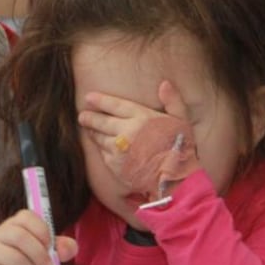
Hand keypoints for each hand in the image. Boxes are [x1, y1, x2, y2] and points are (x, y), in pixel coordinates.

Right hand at [0, 211, 77, 264]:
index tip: (50, 245)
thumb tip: (67, 248)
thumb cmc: (31, 261)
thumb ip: (62, 247)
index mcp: (15, 223)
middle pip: (19, 236)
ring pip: (16, 258)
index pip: (26, 217)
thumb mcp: (49, 252)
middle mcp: (0, 233)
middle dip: (39, 254)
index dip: (42, 231)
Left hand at [78, 81, 198, 199]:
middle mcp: (127, 132)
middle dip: (89, 117)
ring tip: (88, 128)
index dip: (100, 100)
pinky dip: (102, 148)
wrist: (177, 181)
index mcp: (142, 118)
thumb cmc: (181, 149)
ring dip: (92, 132)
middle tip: (82, 115)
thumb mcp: (182, 121)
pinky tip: (102, 146)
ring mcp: (119, 149)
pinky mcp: (115, 165)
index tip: (89, 97)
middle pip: (101, 121)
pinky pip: (103, 153)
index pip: (115, 105)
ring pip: (99, 137)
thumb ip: (173, 101)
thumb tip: (165, 83)